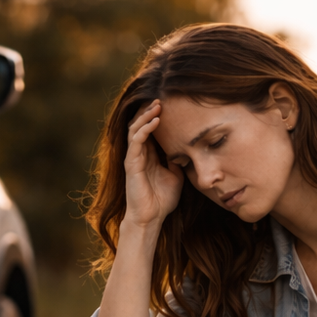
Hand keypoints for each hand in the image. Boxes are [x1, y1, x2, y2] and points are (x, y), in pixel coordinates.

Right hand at [123, 100, 183, 228]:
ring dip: (146, 115)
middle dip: (149, 110)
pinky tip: (155, 120)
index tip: (170, 104)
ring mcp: (133, 158)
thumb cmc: (162, 200)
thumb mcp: (176, 176)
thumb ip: (177, 161)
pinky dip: (144, 128)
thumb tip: (185, 148)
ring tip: (157, 104)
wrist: (152, 218)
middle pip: (140, 124)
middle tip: (162, 98)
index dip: (156, 116)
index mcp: (149, 155)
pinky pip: (135, 141)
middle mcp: (139, 154)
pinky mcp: (131, 164)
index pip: (150, 130)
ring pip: (135, 128)